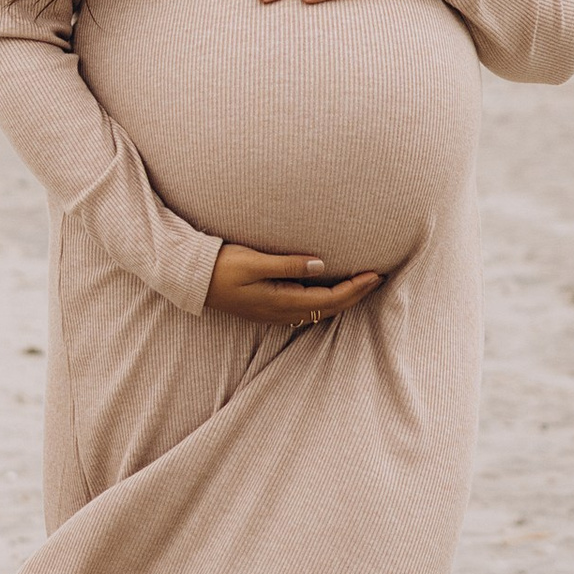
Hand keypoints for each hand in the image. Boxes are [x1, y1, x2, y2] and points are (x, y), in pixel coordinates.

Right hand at [206, 246, 383, 325]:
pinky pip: (308, 309)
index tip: (376, 274)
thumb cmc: (222, 266)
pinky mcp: (271, 308)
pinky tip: (332, 289)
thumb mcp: (255, 261)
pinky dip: (327, 300)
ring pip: (320, 311)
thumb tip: (322, 264)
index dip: (356, 288)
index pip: (330, 299)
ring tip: (363, 283)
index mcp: (282, 301)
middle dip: (357, 295)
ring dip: (344, 299)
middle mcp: (283, 312)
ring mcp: (276, 313)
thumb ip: (289, 265)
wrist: (194, 281)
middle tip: (379, 278)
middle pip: (330, 309)